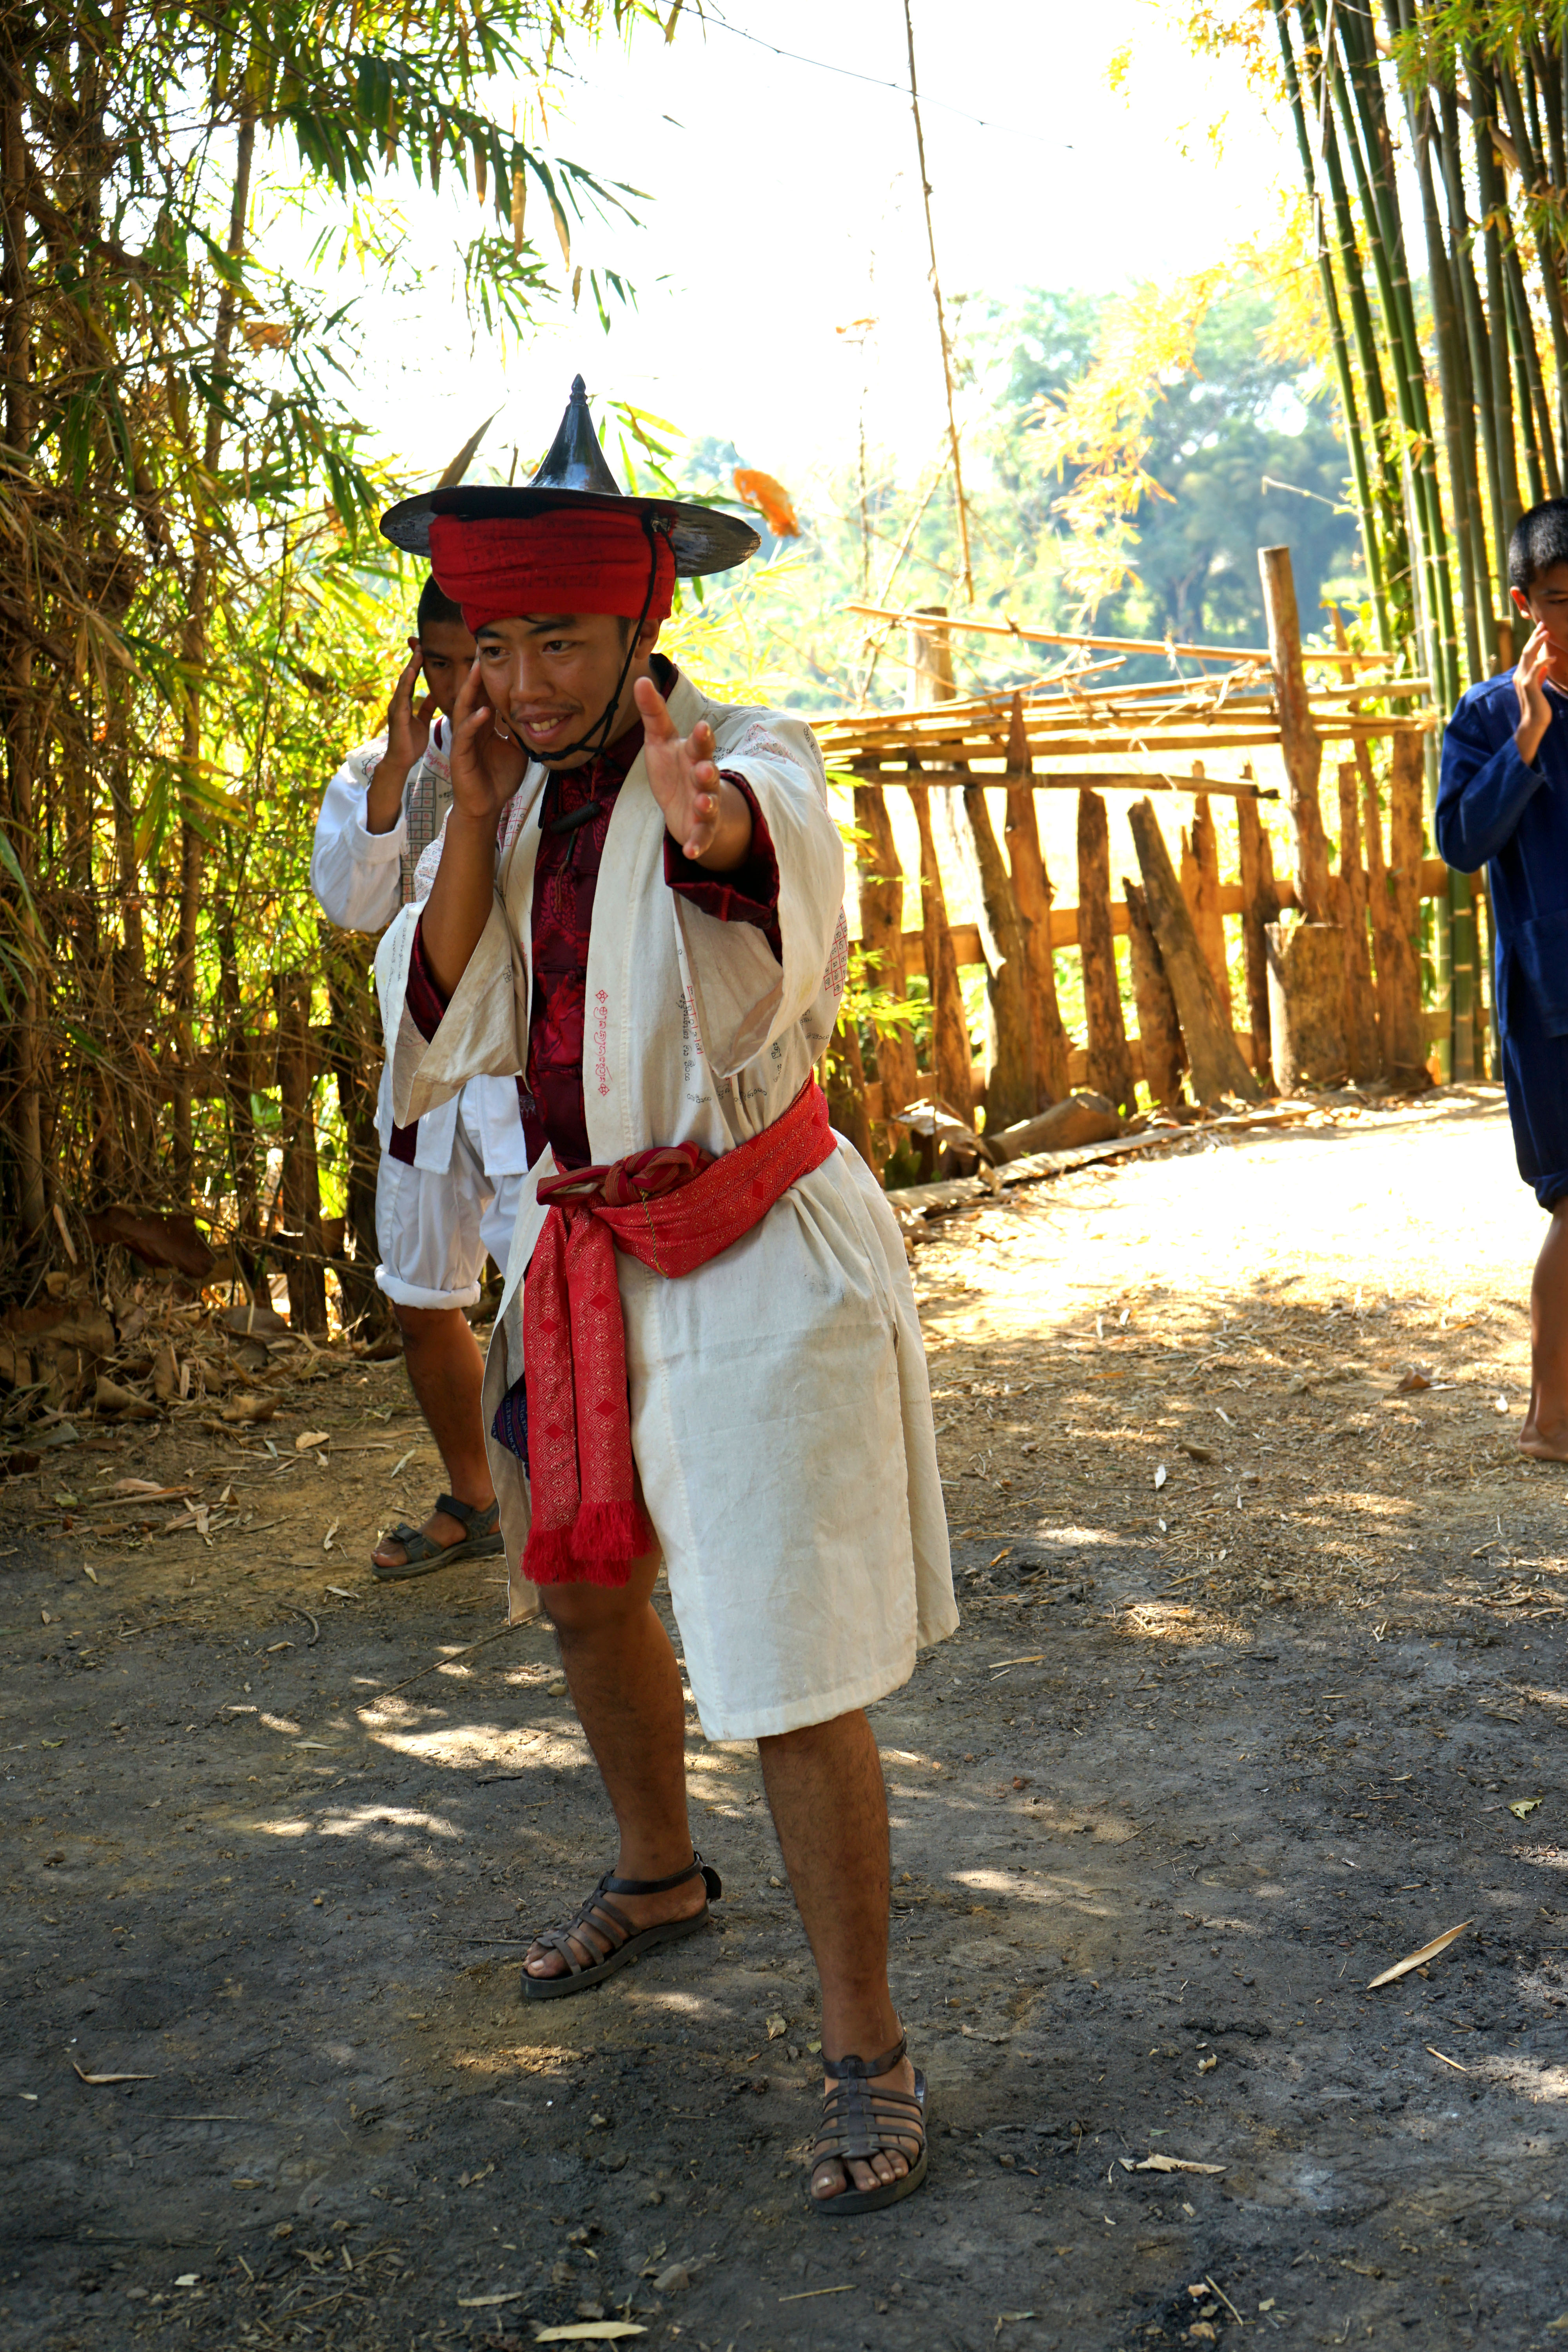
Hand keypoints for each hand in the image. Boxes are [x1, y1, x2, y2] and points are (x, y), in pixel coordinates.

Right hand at [386, 639, 433, 773]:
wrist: (402, 762)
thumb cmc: (411, 742)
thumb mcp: (422, 720)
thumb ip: (426, 707)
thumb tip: (433, 693)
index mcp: (405, 701)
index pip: (413, 678)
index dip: (418, 663)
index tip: (425, 647)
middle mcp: (399, 701)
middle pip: (407, 676)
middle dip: (413, 659)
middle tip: (420, 641)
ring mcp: (396, 708)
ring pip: (404, 683)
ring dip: (411, 666)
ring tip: (418, 651)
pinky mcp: (397, 716)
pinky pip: (402, 696)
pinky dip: (406, 683)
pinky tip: (411, 672)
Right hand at [448, 655, 527, 832]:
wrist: (486, 806)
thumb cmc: (498, 778)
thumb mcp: (517, 750)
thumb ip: (520, 731)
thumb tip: (534, 715)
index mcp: (483, 725)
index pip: (485, 696)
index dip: (491, 677)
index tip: (498, 655)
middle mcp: (471, 728)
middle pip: (472, 694)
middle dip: (477, 672)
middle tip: (483, 648)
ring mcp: (463, 740)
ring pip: (464, 708)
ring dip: (471, 688)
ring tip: (478, 668)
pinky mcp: (459, 755)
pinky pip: (465, 735)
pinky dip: (474, 722)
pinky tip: (484, 712)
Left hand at [634, 673, 752, 870]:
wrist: (687, 806)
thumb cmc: (674, 768)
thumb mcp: (660, 740)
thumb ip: (654, 713)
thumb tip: (640, 679)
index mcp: (695, 754)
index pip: (701, 743)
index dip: (702, 737)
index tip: (701, 727)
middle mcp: (704, 778)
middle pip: (709, 772)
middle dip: (708, 770)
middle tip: (704, 768)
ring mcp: (705, 804)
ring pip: (709, 803)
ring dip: (707, 804)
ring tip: (703, 803)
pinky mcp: (702, 829)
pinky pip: (703, 838)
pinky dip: (698, 845)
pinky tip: (691, 853)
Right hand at [1515, 622, 1555, 766]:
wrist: (1534, 721)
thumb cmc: (1538, 705)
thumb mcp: (1538, 687)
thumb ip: (1539, 675)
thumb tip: (1545, 664)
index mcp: (1520, 674)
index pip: (1526, 653)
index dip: (1533, 640)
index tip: (1541, 629)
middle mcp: (1519, 675)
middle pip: (1526, 651)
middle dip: (1535, 637)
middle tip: (1543, 624)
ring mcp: (1522, 679)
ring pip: (1528, 656)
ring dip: (1537, 643)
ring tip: (1546, 632)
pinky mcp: (1529, 685)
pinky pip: (1536, 668)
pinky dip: (1544, 661)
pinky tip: (1552, 657)